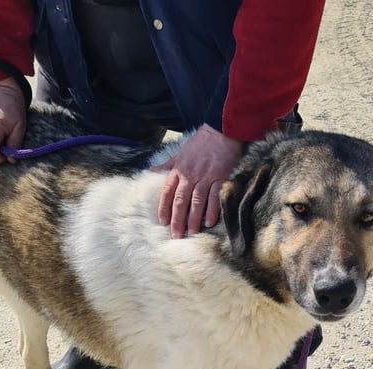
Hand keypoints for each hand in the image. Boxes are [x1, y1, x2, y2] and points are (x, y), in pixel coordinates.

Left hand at [153, 124, 243, 238]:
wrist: (221, 130)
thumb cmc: (200, 142)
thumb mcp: (180, 153)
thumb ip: (167, 165)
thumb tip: (152, 171)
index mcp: (178, 170)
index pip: (167, 192)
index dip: (164, 208)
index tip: (162, 222)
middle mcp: (189, 175)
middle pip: (180, 200)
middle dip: (177, 219)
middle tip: (176, 235)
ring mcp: (205, 177)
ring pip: (196, 201)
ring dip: (193, 218)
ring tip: (191, 232)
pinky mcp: (220, 177)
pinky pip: (214, 197)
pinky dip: (212, 210)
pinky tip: (210, 222)